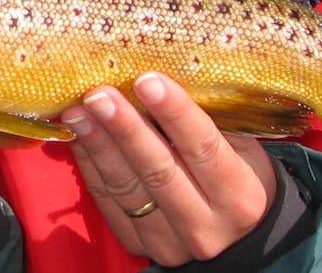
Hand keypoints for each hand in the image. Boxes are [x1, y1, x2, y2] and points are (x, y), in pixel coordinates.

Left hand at [60, 73, 276, 265]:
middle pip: (159, 171)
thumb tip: (168, 75)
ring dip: (99, 146)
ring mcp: (170, 242)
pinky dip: (91, 168)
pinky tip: (79, 137)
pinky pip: (108, 203)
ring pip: (127, 189)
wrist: (238, 238)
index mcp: (239, 196)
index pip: (204, 149)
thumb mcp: (243, 151)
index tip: (147, 80)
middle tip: (99, 95)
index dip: (175, 113)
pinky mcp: (139, 246)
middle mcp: (206, 225)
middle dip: (125, 129)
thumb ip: (212, 122)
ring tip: (78, 112)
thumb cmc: (241, 178)